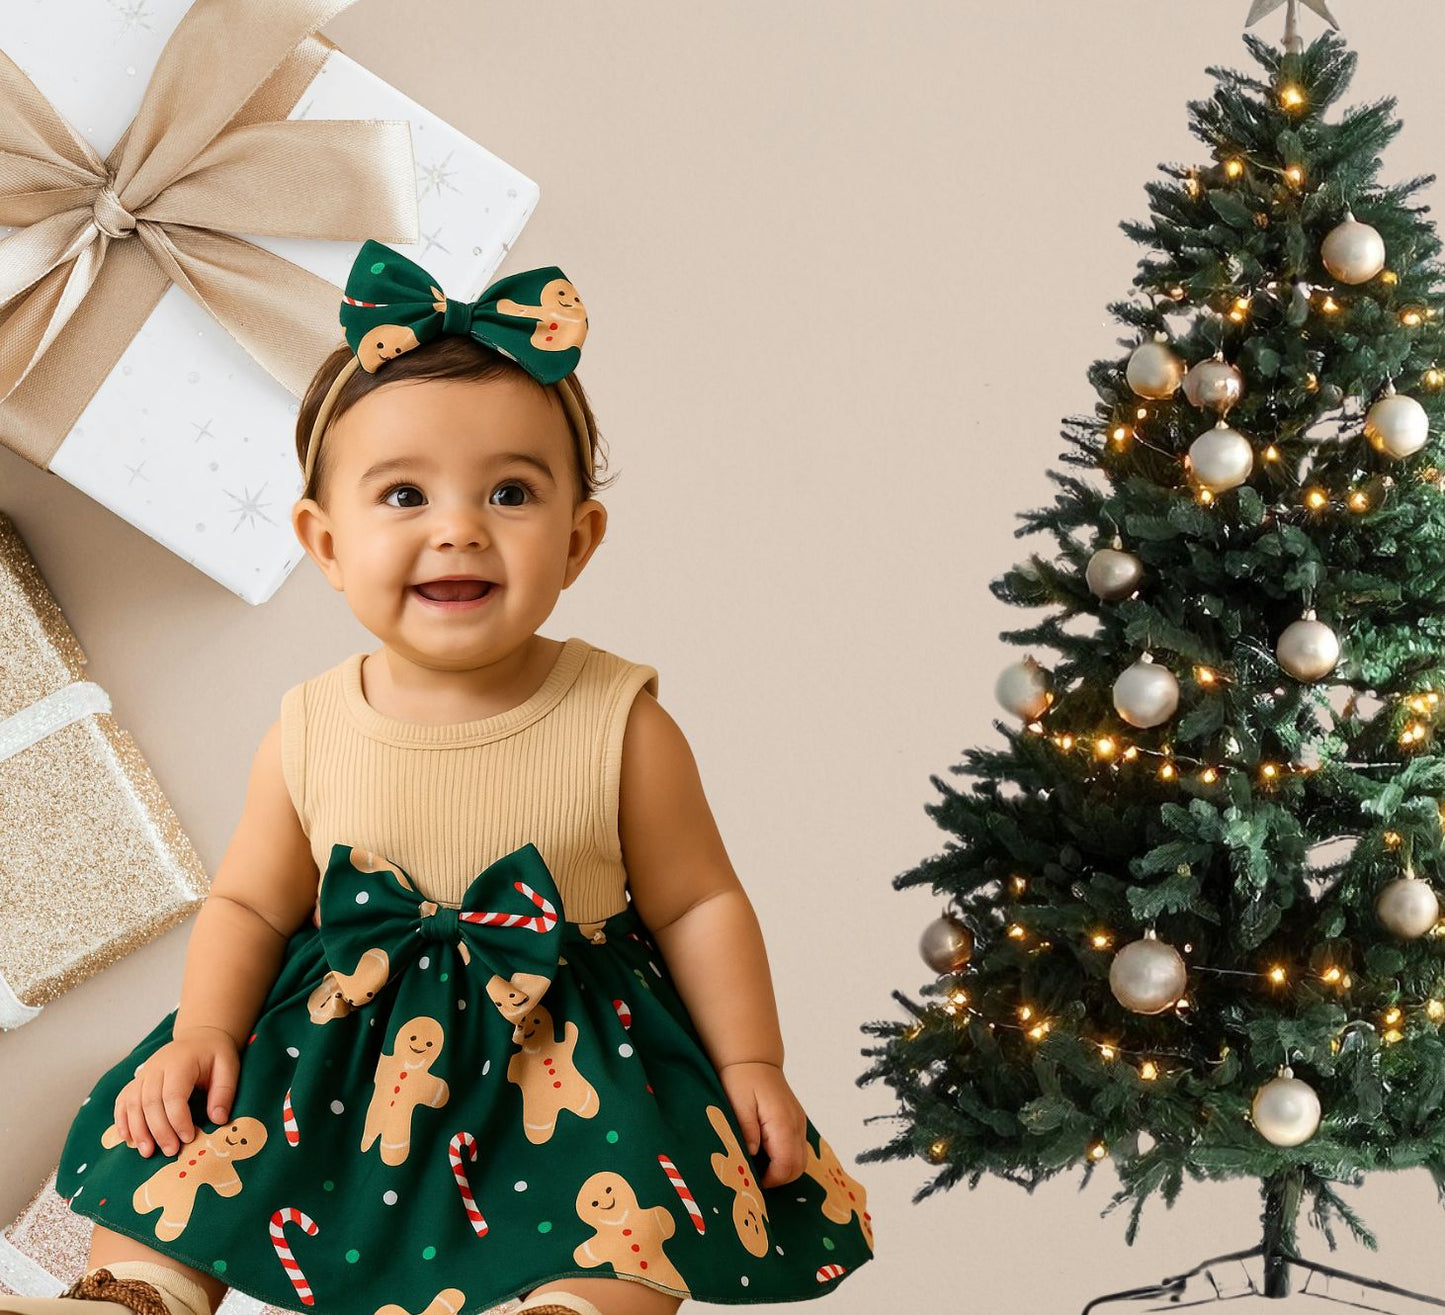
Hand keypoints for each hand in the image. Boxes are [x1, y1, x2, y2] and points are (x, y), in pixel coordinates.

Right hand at [113, 1026, 240, 1158]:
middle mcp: (156, 1067)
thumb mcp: (228, 1067)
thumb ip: (224, 1092)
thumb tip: (218, 1120)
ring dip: (138, 1130)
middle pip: (150, 1102)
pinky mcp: (136, 1081)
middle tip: (170, 1151)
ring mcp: (143, 1073)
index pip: (173, 1095)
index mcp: (181, 1062)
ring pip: (133, 1103)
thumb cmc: (214, 1055)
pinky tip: (127, 1138)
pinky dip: (122, 1120)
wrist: (199, 1038)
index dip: (178, 1119)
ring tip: (148, 1152)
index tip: (188, 1137)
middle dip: (159, 1130)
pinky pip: (122, 1100)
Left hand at [717, 1060, 807, 1187]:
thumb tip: (752, 1154)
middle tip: (756, 1178)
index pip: (786, 1165)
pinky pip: (798, 1148)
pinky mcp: (797, 1120)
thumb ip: (746, 1130)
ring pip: (802, 1159)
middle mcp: (796, 1124)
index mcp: (782, 1123)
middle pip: (799, 1167)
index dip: (771, 1180)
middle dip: (779, 1179)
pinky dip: (787, 1158)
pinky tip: (767, 1154)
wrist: (754, 1059)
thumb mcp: (737, 1104)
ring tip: (760, 1167)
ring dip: (784, 1169)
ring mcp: (799, 1122)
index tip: (753, 1181)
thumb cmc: (742, 1080)